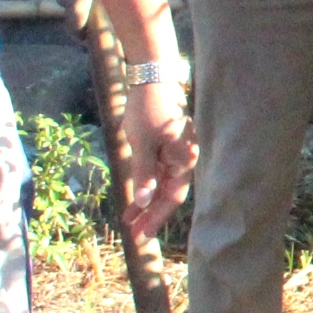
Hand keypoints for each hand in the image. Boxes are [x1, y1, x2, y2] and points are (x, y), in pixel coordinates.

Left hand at [120, 79, 196, 238]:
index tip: (141, 234)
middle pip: (169, 194)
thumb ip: (144, 174)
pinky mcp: (166, 146)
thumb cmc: (148, 109)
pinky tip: (134, 196)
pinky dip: (146, 184)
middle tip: (133, 233)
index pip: (172, 197)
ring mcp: (176, 153)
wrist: (152, 78)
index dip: (157, 217)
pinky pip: (158, 172)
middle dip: (150, 214)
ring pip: (162, 184)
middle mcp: (184, 159)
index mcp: (183, 160)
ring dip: (146, 201)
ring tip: (128, 218)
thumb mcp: (142, 144)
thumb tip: (144, 202)